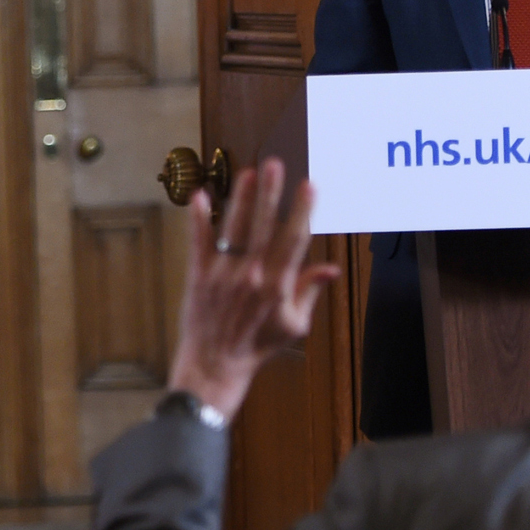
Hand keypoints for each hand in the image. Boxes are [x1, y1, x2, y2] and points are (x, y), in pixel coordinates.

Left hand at [165, 157, 340, 419]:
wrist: (216, 364)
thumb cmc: (258, 345)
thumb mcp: (294, 324)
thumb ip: (310, 291)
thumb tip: (331, 269)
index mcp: (278, 286)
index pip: (293, 240)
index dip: (302, 210)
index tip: (309, 185)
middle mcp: (251, 276)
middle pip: (263, 227)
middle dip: (269, 193)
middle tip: (274, 165)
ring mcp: (223, 275)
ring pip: (233, 229)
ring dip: (240, 199)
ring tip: (246, 172)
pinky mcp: (198, 276)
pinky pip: (199, 242)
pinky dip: (198, 218)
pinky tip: (199, 195)